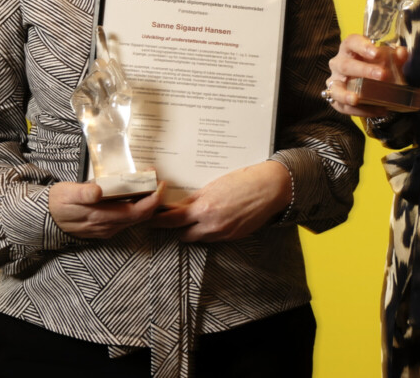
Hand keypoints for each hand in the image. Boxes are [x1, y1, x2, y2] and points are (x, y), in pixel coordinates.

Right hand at [48, 180, 162, 239]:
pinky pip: (128, 218)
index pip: (137, 212)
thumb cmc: (57, 203)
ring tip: (149, 182)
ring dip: (146, 201)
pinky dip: (137, 205)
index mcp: (101, 217)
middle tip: (157, 178)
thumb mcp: (67, 193)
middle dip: (154, 198)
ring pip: (135, 218)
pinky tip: (136, 193)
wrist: (45, 219)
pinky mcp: (105, 227)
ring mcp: (107, 229)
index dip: (153, 199)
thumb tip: (98, 191)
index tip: (160, 183)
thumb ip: (83, 194)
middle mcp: (108, 227)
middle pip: (141, 216)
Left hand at [149, 161, 291, 241]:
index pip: (171, 220)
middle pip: (182, 234)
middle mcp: (211, 225)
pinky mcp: (233, 237)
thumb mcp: (214, 185)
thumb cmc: (244, 180)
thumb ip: (196, 198)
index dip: (157, 221)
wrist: (271, 188)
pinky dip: (209, 231)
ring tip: (195, 218)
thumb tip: (180, 206)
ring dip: (193, 230)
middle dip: (177, 227)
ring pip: (198, 238)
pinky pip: (213, 238)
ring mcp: (223, 233)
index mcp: (204, 209)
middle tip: (172, 218)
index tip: (149, 219)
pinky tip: (213, 219)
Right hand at [323, 33, 408, 117]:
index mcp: (349, 49)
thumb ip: (396, 57)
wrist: (367, 85)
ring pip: (336, 88)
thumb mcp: (387, 61)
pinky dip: (360, 110)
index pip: (351, 42)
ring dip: (346, 95)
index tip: (376, 53)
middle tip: (382, 75)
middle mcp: (338, 64)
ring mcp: (335, 83)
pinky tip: (377, 110)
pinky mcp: (336, 100)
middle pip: (346, 65)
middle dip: (363, 70)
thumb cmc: (374, 67)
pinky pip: (343, 107)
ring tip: (356, 99)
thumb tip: (402, 53)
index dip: (362, 46)